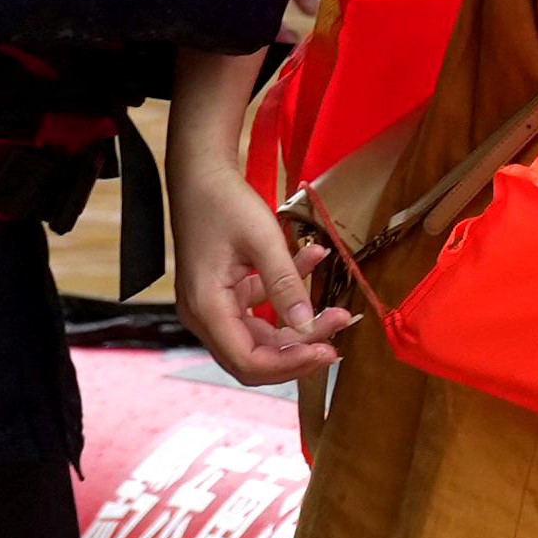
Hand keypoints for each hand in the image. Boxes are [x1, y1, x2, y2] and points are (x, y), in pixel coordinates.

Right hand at [175, 161, 353, 382]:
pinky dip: (286, 295)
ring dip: (298, 326)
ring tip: (336, 310)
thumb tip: (309, 327)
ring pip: (261, 336)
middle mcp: (204, 315)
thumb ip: (286, 285)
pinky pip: (259, 308)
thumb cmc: (223, 201)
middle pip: (254, 356)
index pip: (248, 362)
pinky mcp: (224, 293)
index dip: (290, 364)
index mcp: (206, 308)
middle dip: (298, 350)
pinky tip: (311, 263)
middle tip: (337, 339)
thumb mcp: (262, 240)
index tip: (328, 351)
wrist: (200, 173)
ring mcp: (212, 306)